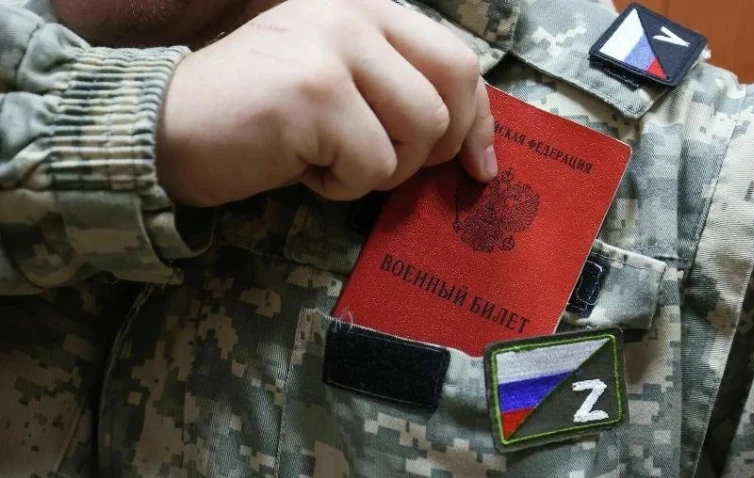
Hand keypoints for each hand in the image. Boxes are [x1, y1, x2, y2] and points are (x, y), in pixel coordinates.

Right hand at [156, 0, 496, 205]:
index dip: (480, 120)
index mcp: (367, 9)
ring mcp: (334, 49)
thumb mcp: (341, 88)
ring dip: (381, 168)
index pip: (457, 59)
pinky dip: (341, 186)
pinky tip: (301, 168)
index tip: (481, 166)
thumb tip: (475, 149)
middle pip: (453, 89)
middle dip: (436, 147)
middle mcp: (355, 14)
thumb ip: (400, 94)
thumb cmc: (258, 118)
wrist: (165, 127)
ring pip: (421, 132)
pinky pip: (372, 165)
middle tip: (388, 164)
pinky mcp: (315, 94)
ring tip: (330, 160)